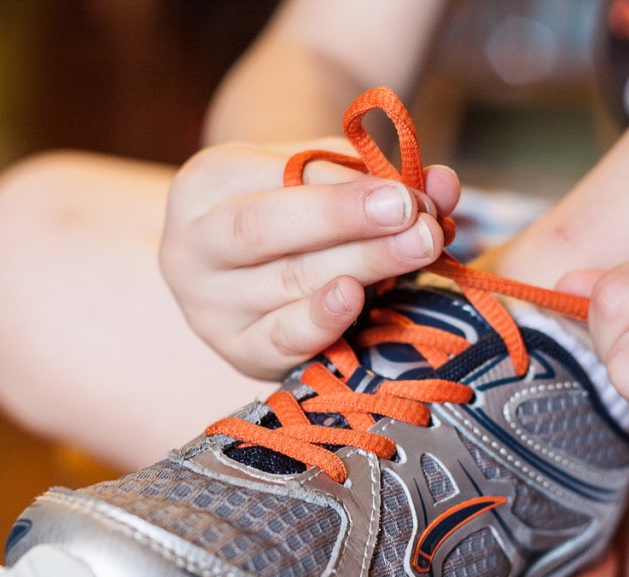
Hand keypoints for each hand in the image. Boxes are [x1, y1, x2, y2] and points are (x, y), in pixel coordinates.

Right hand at [160, 138, 459, 379]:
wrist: (252, 259)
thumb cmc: (291, 204)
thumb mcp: (317, 173)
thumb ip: (372, 173)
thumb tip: (440, 184)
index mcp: (201, 187)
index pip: (270, 182)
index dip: (340, 189)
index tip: (405, 191)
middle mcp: (188, 250)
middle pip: (264, 232)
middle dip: (346, 224)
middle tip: (416, 221)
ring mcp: (208, 308)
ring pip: (285, 284)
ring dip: (361, 265)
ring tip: (419, 248)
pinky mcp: (238, 352)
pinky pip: (280, 340)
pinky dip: (322, 320)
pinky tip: (356, 298)